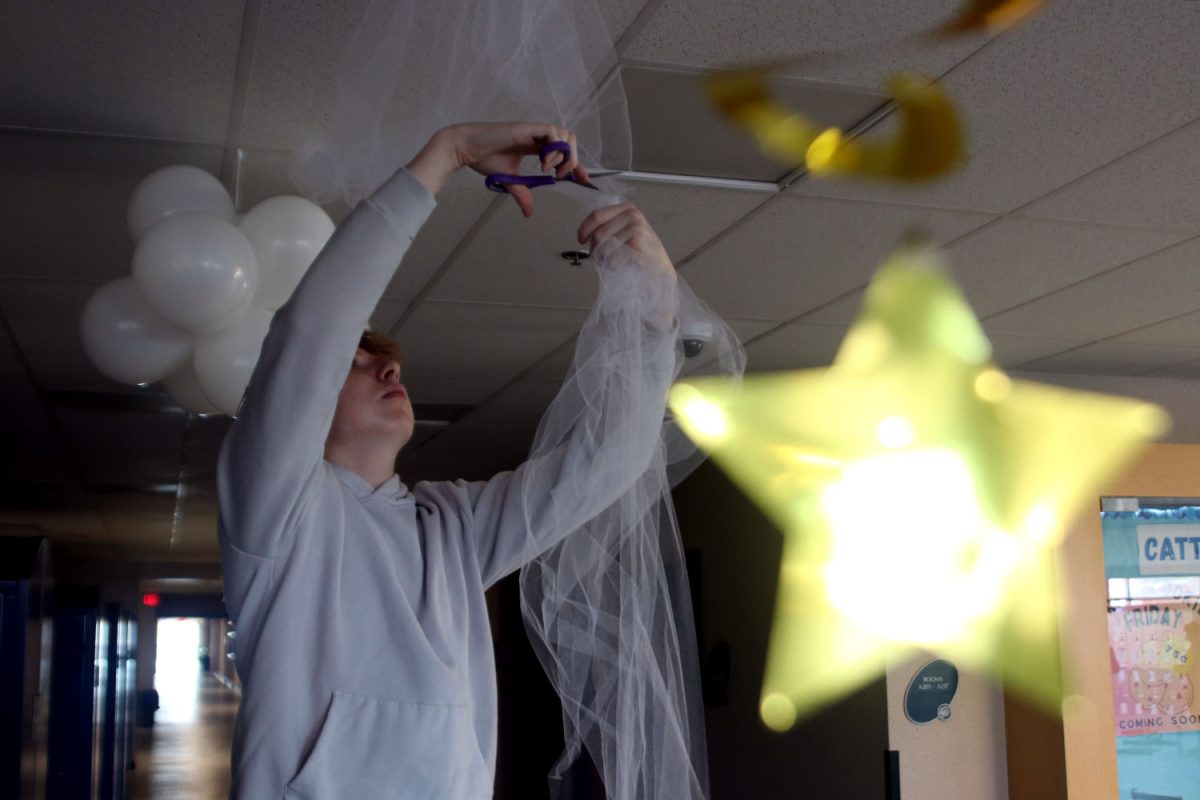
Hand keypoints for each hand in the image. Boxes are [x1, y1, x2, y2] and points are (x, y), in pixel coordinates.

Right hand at [407, 122, 589, 217]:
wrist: (466, 148)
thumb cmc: (484, 159)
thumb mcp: (509, 181)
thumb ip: (522, 194)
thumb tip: (529, 212)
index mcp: (535, 145)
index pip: (564, 151)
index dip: (576, 165)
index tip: (583, 180)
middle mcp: (538, 135)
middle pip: (570, 140)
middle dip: (574, 160)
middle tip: (562, 177)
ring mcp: (534, 130)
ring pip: (565, 135)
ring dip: (564, 155)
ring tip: (550, 170)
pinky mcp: (527, 128)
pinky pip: (552, 133)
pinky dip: (553, 149)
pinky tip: (542, 163)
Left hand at [577, 204, 675, 280]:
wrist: (660, 268)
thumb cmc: (640, 253)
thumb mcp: (624, 233)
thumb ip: (608, 228)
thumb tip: (586, 235)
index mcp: (627, 208)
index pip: (597, 215)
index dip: (585, 229)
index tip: (581, 240)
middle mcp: (632, 214)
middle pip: (598, 233)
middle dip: (595, 250)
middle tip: (600, 259)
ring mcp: (636, 226)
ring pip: (603, 246)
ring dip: (603, 259)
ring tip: (613, 263)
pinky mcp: (637, 241)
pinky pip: (612, 256)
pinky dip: (613, 265)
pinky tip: (621, 266)